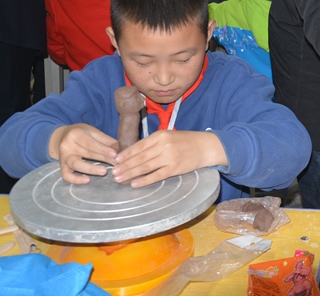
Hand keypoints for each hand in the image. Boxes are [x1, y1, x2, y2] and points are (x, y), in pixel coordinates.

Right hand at [48, 124, 119, 183]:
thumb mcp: (92, 132)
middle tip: (115, 164)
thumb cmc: (81, 134)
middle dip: (102, 159)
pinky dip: (75, 179)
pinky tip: (86, 180)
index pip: (91, 143)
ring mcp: (63, 157)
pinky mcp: (61, 166)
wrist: (61, 136)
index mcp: (76, 134)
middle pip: (86, 153)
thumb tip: (120, 149)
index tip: (115, 155)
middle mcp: (67, 145)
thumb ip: (105, 140)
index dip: (103, 149)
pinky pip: (66, 175)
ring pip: (76, 164)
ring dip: (91, 169)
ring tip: (104, 172)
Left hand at [112, 130, 227, 186]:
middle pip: (140, 157)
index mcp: (160, 135)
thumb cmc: (186, 141)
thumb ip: (153, 143)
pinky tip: (135, 184)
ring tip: (120, 179)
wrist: (206, 146)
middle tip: (113, 172)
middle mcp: (163, 145)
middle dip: (125, 166)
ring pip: (145, 166)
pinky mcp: (175, 168)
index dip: (126, 154)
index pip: (139, 145)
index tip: (116, 160)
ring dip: (131, 174)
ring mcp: (169, 157)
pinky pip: (156, 175)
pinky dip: (144, 180)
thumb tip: (134, 153)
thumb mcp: (169, 136)